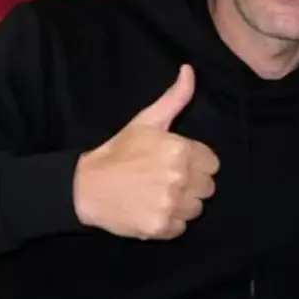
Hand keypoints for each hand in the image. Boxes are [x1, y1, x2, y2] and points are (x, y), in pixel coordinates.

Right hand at [73, 65, 219, 238]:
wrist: (85, 186)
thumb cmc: (119, 152)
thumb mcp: (146, 121)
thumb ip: (175, 98)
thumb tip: (189, 70)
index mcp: (181, 150)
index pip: (213, 164)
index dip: (196, 164)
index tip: (176, 164)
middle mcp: (180, 177)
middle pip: (207, 188)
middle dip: (191, 185)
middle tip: (165, 180)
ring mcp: (170, 204)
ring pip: (196, 209)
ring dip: (182, 205)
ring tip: (158, 195)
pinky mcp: (160, 227)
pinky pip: (181, 228)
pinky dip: (169, 223)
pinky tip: (152, 210)